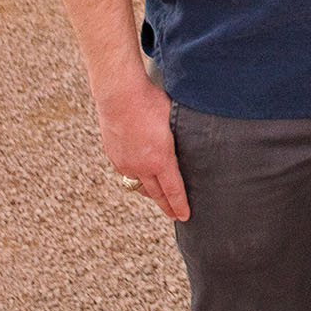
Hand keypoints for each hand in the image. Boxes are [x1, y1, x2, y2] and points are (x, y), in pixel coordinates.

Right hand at [95, 70, 188, 220]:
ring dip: (150, 192)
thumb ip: (182, 137)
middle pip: (155, 194)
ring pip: (139, 185)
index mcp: (159, 159)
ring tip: (159, 197)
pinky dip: (136, 177)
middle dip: (166, 206)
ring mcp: (125, 163)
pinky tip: (141, 174)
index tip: (185, 216)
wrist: (119, 95)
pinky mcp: (114, 156)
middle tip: (175, 215)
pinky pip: (127, 173)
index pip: (173, 190)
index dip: (180, 205)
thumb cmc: (151, 102)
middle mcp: (140, 166)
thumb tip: (197, 142)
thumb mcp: (174, 120)